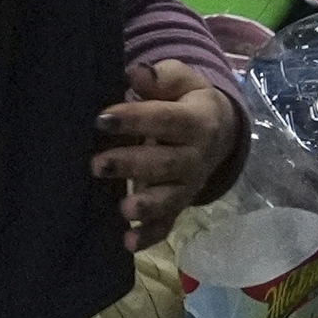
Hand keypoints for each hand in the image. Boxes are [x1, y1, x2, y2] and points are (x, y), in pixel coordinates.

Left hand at [95, 59, 245, 243]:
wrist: (219, 129)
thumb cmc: (186, 99)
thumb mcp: (181, 80)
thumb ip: (161, 77)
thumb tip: (136, 73)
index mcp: (196, 121)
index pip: (165, 120)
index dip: (134, 119)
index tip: (101, 119)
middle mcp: (195, 157)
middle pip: (165, 163)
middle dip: (132, 165)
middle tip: (97, 165)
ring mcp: (188, 185)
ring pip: (169, 198)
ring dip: (146, 206)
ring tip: (123, 209)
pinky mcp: (178, 204)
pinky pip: (167, 223)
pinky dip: (149, 236)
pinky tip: (128, 243)